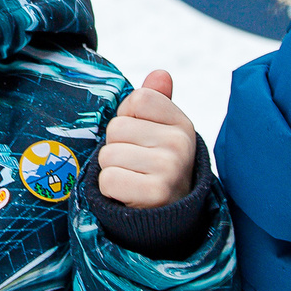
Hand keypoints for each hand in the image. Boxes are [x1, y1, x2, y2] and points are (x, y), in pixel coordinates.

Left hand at [98, 70, 198, 207]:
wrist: (169, 217)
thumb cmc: (157, 166)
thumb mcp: (162, 132)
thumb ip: (157, 101)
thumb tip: (160, 73)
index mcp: (182, 124)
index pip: (137, 99)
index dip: (129, 118)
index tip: (141, 138)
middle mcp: (180, 143)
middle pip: (117, 128)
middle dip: (117, 147)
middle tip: (136, 165)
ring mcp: (170, 168)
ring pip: (109, 154)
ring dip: (112, 169)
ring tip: (134, 179)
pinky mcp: (155, 193)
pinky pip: (108, 179)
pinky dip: (110, 189)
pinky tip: (129, 194)